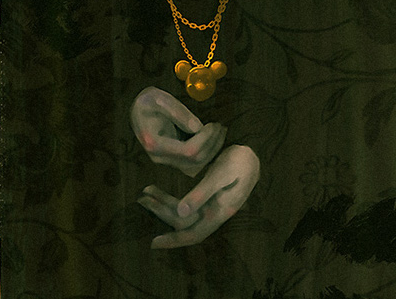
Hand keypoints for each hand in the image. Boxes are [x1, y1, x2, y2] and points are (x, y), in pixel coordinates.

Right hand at [130, 86, 225, 177]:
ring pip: (195, 166)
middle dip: (212, 144)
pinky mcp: (172, 159)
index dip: (205, 140)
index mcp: (154, 143)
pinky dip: (206, 153)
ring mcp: (165, 161)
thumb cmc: (148, 101)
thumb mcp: (160, 99)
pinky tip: (212, 138)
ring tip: (219, 131)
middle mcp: (159, 157)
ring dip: (212, 150)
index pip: (188, 151)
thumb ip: (178, 112)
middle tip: (220, 126)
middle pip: (194, 161)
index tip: (214, 124)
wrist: (138, 109)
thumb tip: (198, 128)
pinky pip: (193, 164)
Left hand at [138, 144, 259, 248]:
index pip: (192, 234)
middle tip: (141, 199)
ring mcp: (212, 204)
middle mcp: (214, 212)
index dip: (173, 240)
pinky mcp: (209, 195)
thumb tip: (181, 213)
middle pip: (184, 222)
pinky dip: (173, 199)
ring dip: (164, 204)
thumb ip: (202, 193)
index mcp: (219, 212)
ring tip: (146, 192)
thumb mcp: (221, 174)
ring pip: (184, 212)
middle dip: (161, 213)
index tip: (153, 243)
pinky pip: (188, 203)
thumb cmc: (240, 162)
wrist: (254, 152)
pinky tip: (162, 192)